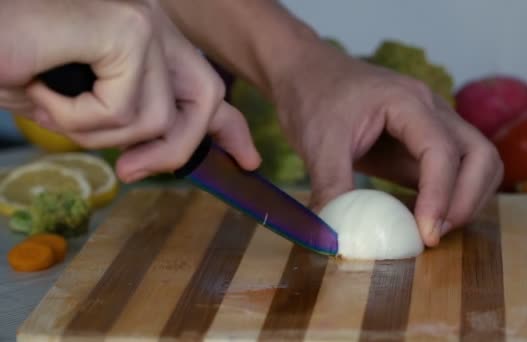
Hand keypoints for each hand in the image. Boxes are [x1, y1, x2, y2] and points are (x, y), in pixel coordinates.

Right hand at [0, 0, 259, 181]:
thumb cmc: (12, 66)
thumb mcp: (85, 105)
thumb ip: (131, 121)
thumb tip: (160, 149)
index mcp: (148, 38)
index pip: (205, 85)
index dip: (230, 127)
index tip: (247, 158)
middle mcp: (153, 22)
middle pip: (206, 98)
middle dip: (174, 147)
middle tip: (131, 170)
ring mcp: (142, 21)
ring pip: (157, 116)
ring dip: (96, 131)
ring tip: (52, 104)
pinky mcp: (125, 28)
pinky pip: (124, 107)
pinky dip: (76, 116)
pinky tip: (44, 88)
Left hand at [272, 44, 502, 246]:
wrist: (308, 74)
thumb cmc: (314, 96)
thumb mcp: (317, 143)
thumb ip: (331, 188)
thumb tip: (339, 236)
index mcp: (407, 101)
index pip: (442, 150)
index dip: (440, 195)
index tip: (425, 233)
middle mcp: (431, 110)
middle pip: (481, 155)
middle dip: (466, 201)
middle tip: (432, 235)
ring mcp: (432, 126)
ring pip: (478, 164)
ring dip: (465, 201)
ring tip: (430, 230)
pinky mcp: (422, 145)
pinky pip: (453, 173)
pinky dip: (448, 200)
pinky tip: (418, 219)